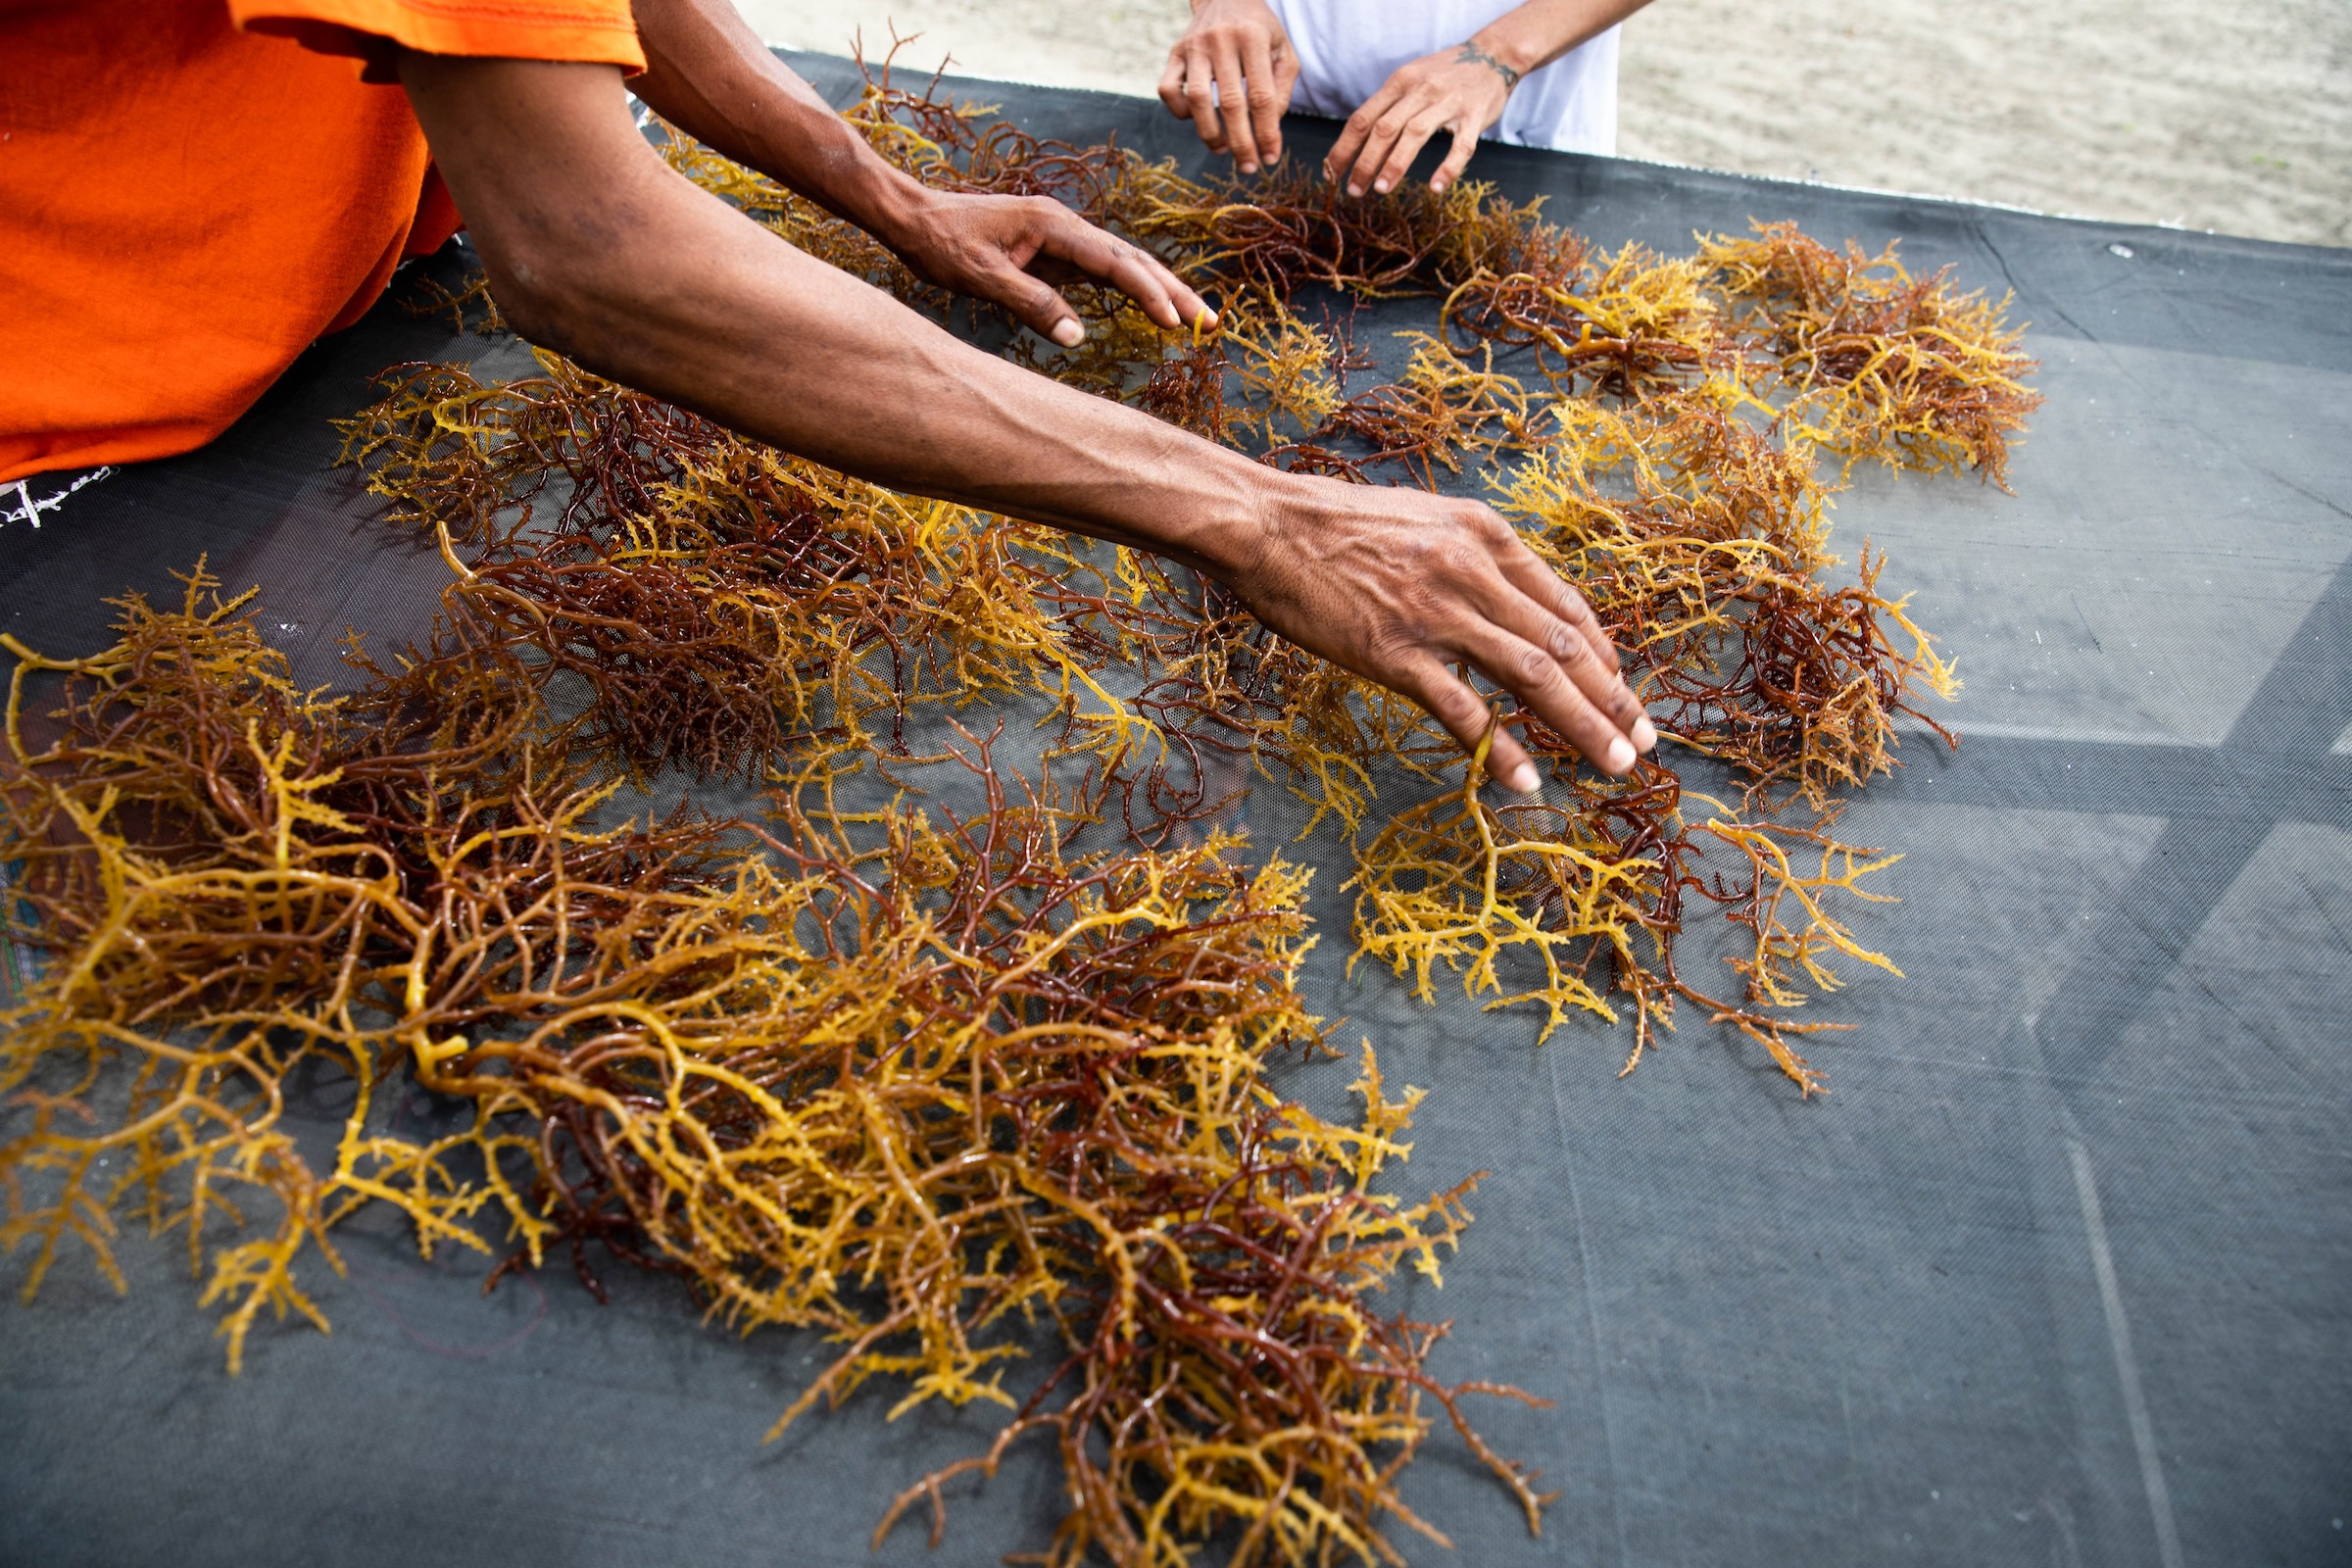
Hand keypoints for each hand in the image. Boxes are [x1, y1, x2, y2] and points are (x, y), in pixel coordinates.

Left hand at [887, 190, 1214, 346]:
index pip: (1114, 262)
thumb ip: (1032, 303)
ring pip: (1121, 266)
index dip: (1148, 292)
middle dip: (1173, 291)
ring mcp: (1061, 239)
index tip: (1175, 320)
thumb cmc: (942, 244)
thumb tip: (1077, 335)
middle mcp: (1065, 226)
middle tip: (1211, 322)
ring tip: (1193, 320)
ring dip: (1158, 292)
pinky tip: (1149, 310)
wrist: (912, 217)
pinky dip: (1128, 292)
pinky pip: (1099, 274)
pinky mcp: (1052, 252)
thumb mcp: (982, 277)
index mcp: (1054, 225)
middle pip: (1131, 260)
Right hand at [1158, 0, 1299, 174]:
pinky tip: (1196, 119)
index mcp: (1253, 37)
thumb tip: (1269, 131)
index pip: (1261, 96)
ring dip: (1210, 133)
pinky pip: (1168, 90)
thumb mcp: (1282, 52)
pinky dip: (1180, 112)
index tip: (1270, 157)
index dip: (1266, 132)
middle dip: (1241, 142)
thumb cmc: (1259, 32)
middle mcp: (1221, 40)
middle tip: (1248, 167)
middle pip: (1230, 103)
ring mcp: (1194, 46)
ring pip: (1197, 100)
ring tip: (1222, 150)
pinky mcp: (1175, 53)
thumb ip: (1281, 90)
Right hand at [1223, 474, 1655, 786]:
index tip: (1621, 689)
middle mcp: (1473, 570)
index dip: (1603, 654)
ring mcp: (1436, 612)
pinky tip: (1526, 779)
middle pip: (1563, 643)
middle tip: (1643, 743)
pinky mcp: (1395, 652)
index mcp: (1484, 534)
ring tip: (1613, 764)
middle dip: (1613, 698)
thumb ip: (1468, 555)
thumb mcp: (1422, 519)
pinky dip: (1499, 748)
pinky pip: (1462, 708)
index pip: (1565, 603)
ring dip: (1581, 723)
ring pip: (1532, 674)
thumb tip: (1504, 599)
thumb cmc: (1333, 525)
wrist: (1265, 524)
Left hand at [1325, 42, 1516, 197]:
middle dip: (1365, 162)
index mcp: (1400, 83)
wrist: (1492, 55)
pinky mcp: (1475, 115)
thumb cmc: (1444, 75)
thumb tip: (1356, 141)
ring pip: (1415, 134)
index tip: (1332, 174)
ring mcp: (1448, 102)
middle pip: (1384, 128)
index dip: (1344, 148)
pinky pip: (1461, 145)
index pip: (1363, 118)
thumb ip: (1388, 105)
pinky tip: (1435, 187)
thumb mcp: (1411, 78)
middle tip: (1354, 190)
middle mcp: (1420, 90)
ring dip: (1395, 164)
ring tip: (1381, 190)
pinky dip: (1448, 167)